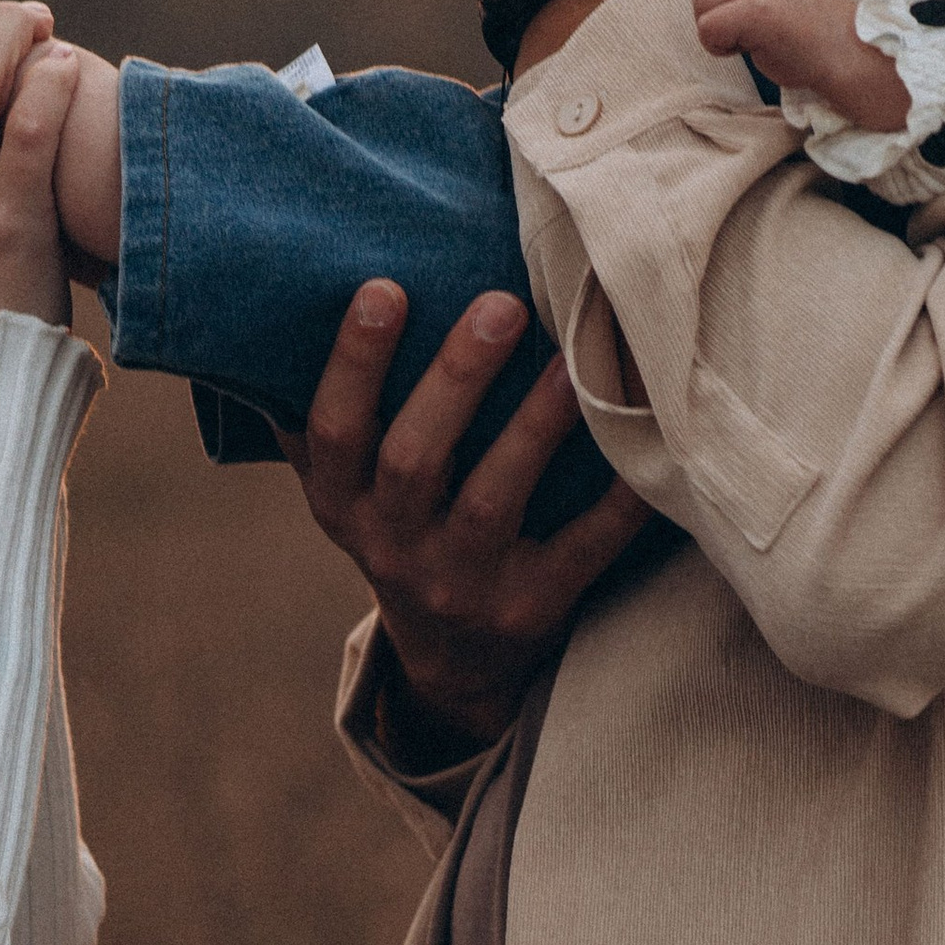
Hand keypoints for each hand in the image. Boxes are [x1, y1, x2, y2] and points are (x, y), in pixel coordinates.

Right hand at [280, 282, 649, 747]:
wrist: (453, 656)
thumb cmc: (406, 527)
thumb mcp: (350, 488)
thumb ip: (333, 415)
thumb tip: (297, 305)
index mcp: (341, 504)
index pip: (333, 431)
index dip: (353, 363)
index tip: (384, 288)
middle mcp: (390, 547)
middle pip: (413, 461)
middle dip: (456, 380)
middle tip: (503, 304)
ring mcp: (460, 585)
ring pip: (492, 503)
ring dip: (533, 429)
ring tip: (573, 362)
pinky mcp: (530, 609)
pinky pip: (580, 552)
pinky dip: (616, 502)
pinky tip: (647, 443)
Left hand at [690, 0, 908, 133]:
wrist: (845, 50)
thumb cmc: (805, 22)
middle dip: (712, 6)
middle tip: (746, 23)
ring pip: (699, 1)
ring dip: (716, 27)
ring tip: (750, 34)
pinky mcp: (757, 8)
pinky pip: (707, 28)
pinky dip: (719, 46)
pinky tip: (748, 46)